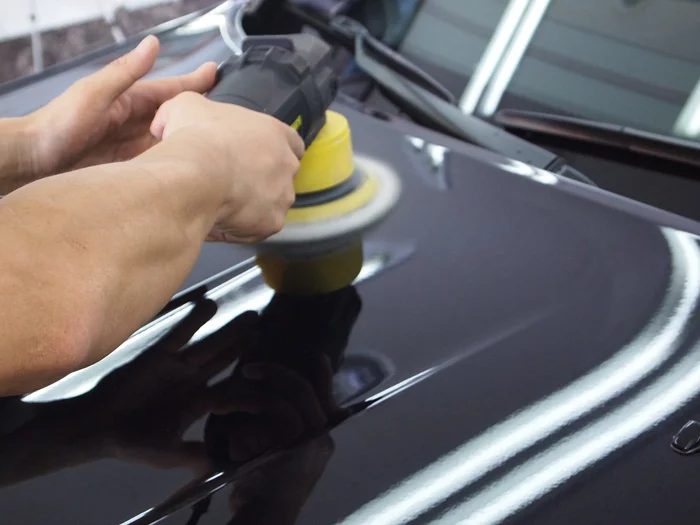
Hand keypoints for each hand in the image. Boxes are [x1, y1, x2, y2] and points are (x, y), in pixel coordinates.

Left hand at [26, 35, 216, 176]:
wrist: (35, 159)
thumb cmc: (57, 125)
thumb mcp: (95, 93)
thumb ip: (125, 72)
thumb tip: (152, 45)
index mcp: (129, 100)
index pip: (170, 89)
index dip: (193, 81)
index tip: (215, 73)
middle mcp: (133, 121)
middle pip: (175, 115)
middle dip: (199, 110)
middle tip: (226, 111)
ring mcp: (132, 144)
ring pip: (170, 139)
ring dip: (191, 138)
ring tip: (217, 139)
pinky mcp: (129, 166)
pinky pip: (159, 162)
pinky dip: (175, 161)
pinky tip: (189, 165)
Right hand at [150, 91, 304, 242]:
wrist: (195, 174)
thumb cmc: (195, 138)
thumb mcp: (185, 106)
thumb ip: (187, 110)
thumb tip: (166, 123)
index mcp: (276, 132)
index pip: (290, 142)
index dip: (269, 151)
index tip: (251, 157)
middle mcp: (287, 164)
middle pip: (280, 175)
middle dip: (259, 181)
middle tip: (229, 182)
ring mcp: (282, 195)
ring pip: (269, 204)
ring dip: (249, 206)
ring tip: (218, 204)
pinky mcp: (272, 222)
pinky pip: (256, 229)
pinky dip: (238, 228)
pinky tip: (216, 220)